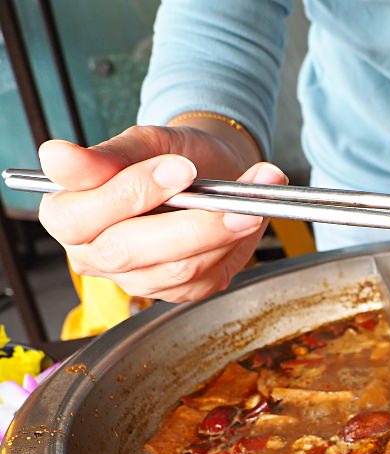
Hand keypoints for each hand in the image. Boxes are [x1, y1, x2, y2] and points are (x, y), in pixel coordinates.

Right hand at [37, 125, 286, 301]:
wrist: (216, 172)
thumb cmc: (175, 156)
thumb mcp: (145, 142)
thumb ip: (107, 155)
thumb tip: (56, 157)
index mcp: (68, 214)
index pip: (78, 216)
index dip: (129, 192)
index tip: (177, 167)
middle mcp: (95, 254)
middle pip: (126, 250)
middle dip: (183, 222)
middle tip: (224, 196)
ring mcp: (137, 278)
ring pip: (174, 268)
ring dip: (219, 234)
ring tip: (250, 204)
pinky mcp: (177, 291)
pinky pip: (203, 277)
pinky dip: (231, 246)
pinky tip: (246, 220)